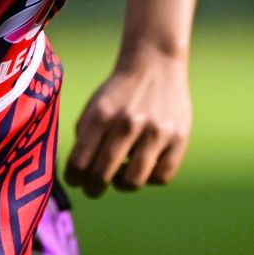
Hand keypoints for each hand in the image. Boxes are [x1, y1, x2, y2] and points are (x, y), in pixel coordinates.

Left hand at [66, 56, 192, 196]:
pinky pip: (161, 176)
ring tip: (120, 177)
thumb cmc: (119, 94)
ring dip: (121, 185)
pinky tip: (145, 167)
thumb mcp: (94, 108)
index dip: (74, 179)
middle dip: (93, 188)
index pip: (79, 163)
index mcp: (101, 115)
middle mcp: (128, 123)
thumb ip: (84, 139)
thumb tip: (79, 175)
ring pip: (133, 181)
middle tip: (93, 188)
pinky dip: (150, 178)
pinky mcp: (179, 137)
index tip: (76, 180)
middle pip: (102, 176)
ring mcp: (156, 131)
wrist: (155, 65)